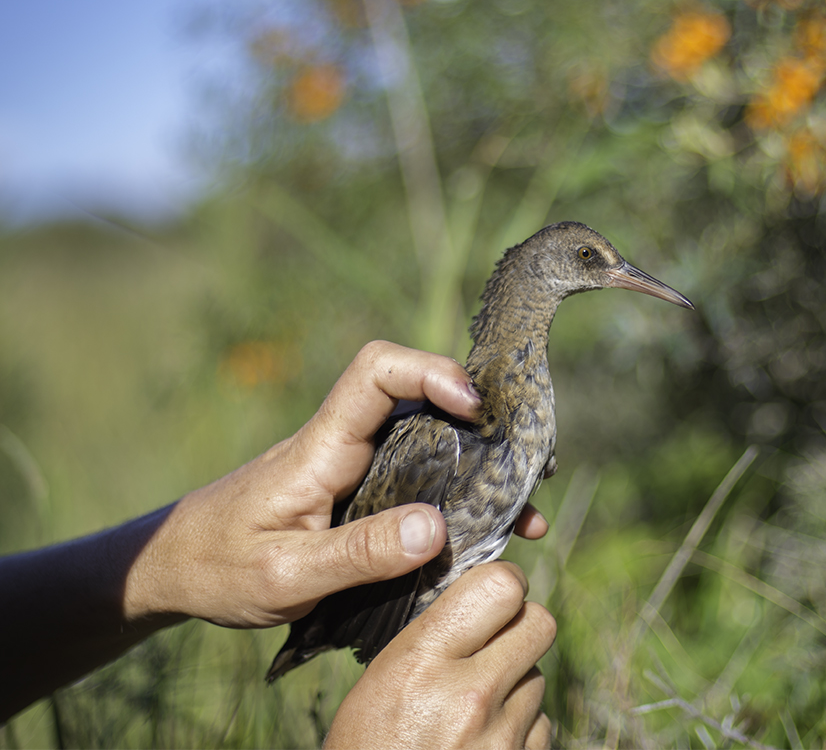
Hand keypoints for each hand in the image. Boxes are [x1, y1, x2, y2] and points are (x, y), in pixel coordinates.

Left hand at [122, 340, 546, 628]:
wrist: (174, 569)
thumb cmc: (219, 567)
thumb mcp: (286, 576)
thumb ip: (358, 554)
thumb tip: (436, 528)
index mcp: (322, 448)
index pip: (377, 371)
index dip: (430, 372)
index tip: (472, 407)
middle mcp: (345, 444)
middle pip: (422, 399)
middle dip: (482, 423)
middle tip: (530, 466)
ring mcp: (356, 467)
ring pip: (431, 441)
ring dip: (481, 465)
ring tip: (524, 509)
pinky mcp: (361, 492)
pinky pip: (421, 478)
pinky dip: (460, 495)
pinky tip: (488, 529)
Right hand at [326, 561, 555, 749]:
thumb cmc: (368, 749)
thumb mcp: (380, 681)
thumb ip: (434, 633)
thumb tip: (485, 592)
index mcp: (422, 662)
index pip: (501, 586)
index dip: (502, 584)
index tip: (492, 595)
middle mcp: (469, 696)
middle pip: (540, 623)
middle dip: (521, 625)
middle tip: (494, 640)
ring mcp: (500, 738)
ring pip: (539, 675)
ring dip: (517, 681)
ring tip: (473, 706)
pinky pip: (540, 724)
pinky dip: (520, 726)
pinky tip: (482, 740)